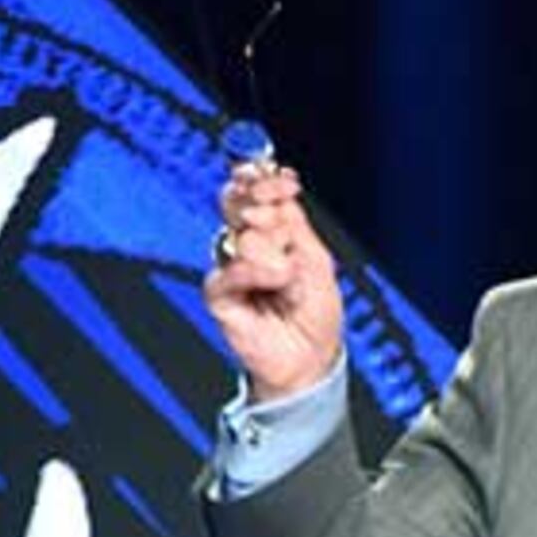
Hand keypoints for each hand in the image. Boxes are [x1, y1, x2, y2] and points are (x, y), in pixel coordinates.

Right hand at [203, 160, 343, 402]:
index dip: (263, 179)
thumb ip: (293, 223)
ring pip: (242, 235)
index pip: (253, 190)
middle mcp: (246, 244)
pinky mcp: (219, 293)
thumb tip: (276, 191)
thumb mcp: (317, 258)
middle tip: (285, 232)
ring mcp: (231, 266)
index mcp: (270, 231)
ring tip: (288, 278)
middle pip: (238, 201)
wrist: (310, 357)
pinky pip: (230, 269)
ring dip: (273, 253)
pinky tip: (276, 281)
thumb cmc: (316, 314)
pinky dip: (256, 273)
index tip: (287, 182)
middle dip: (265, 207)